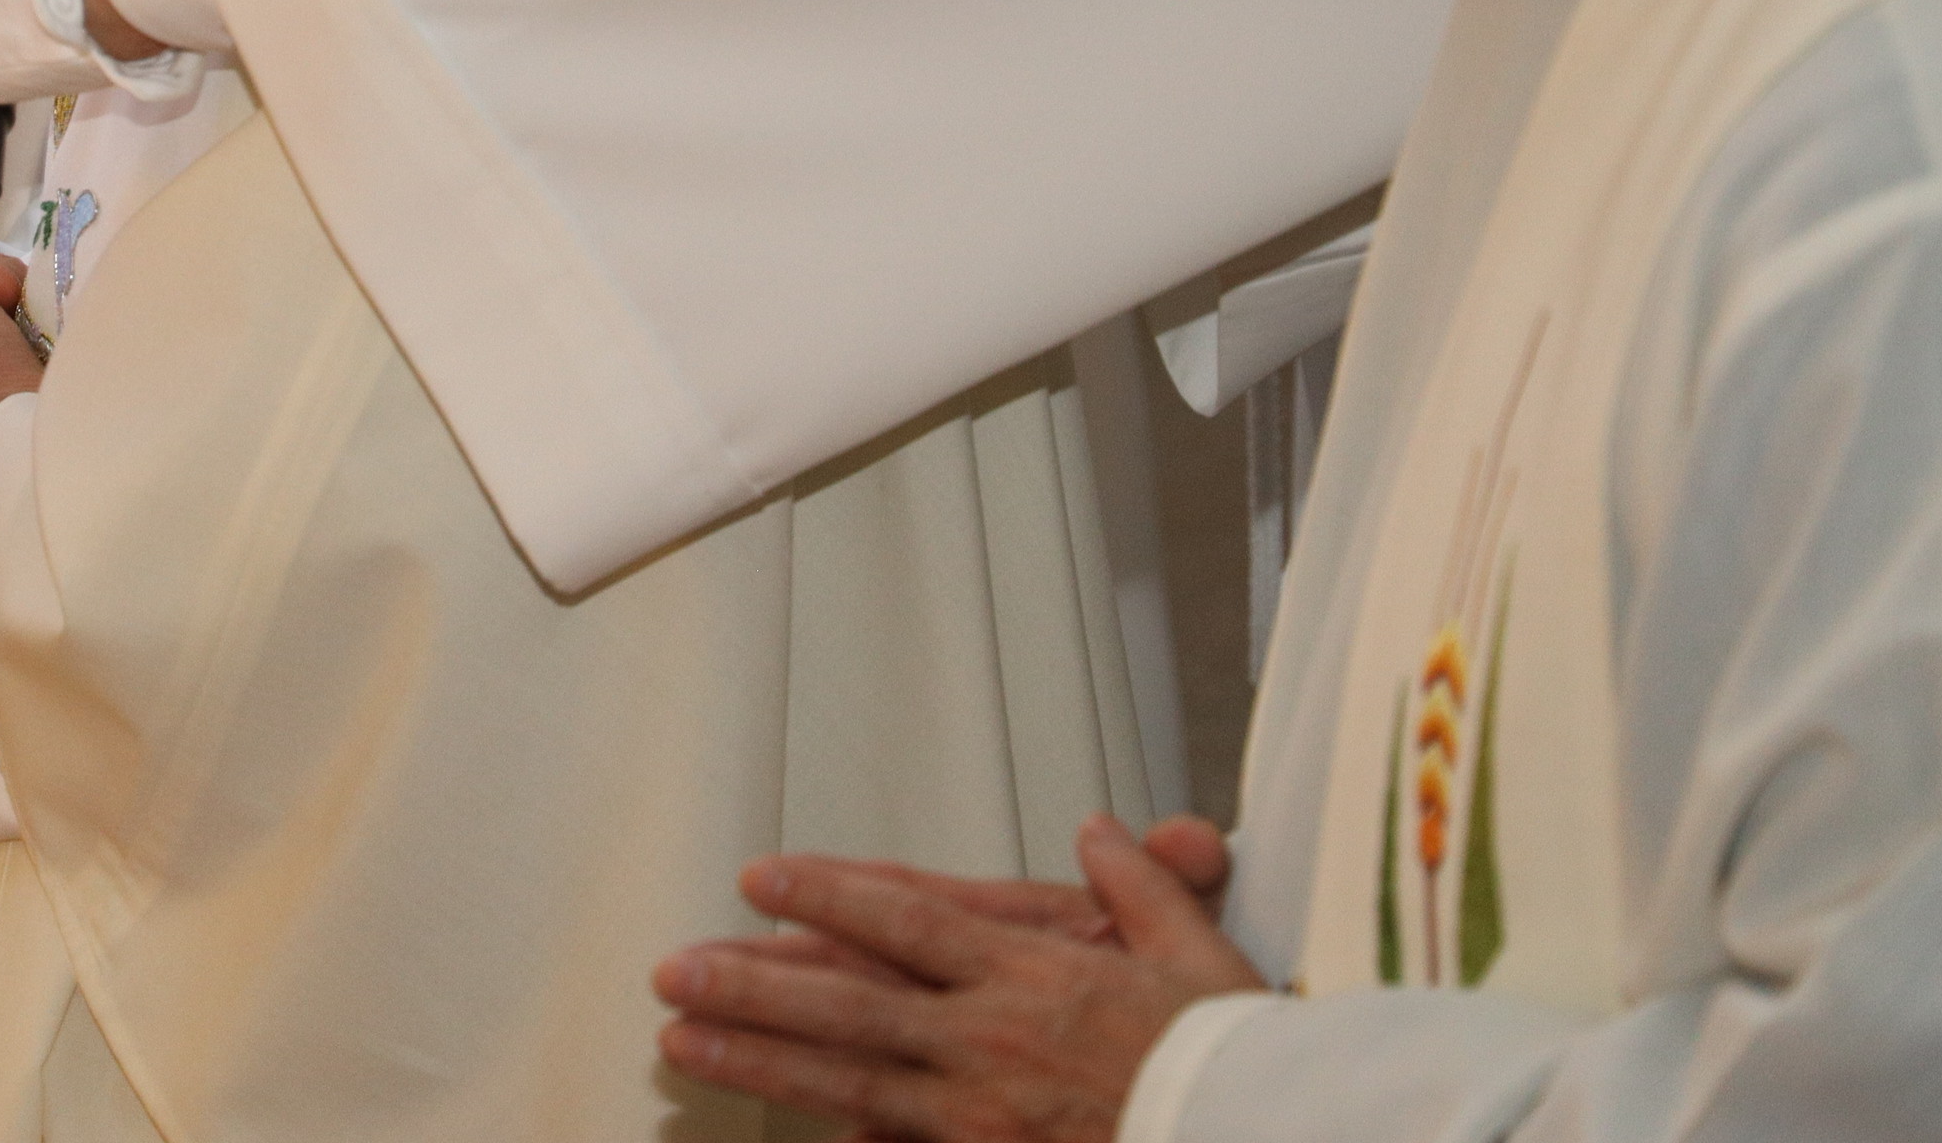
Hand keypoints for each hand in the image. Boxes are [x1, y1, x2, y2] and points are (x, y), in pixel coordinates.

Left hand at [651, 817, 1258, 1137]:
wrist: (1268, 1138)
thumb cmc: (1237, 1062)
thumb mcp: (1198, 955)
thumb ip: (1143, 885)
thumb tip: (1104, 830)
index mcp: (1035, 975)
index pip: (908, 920)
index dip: (828, 896)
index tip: (760, 877)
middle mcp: (992, 1043)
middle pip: (848, 1004)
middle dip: (752, 985)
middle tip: (673, 971)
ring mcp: (984, 1118)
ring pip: (849, 1083)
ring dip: (760, 1062)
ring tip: (682, 1046)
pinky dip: (844, 1141)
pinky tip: (785, 1131)